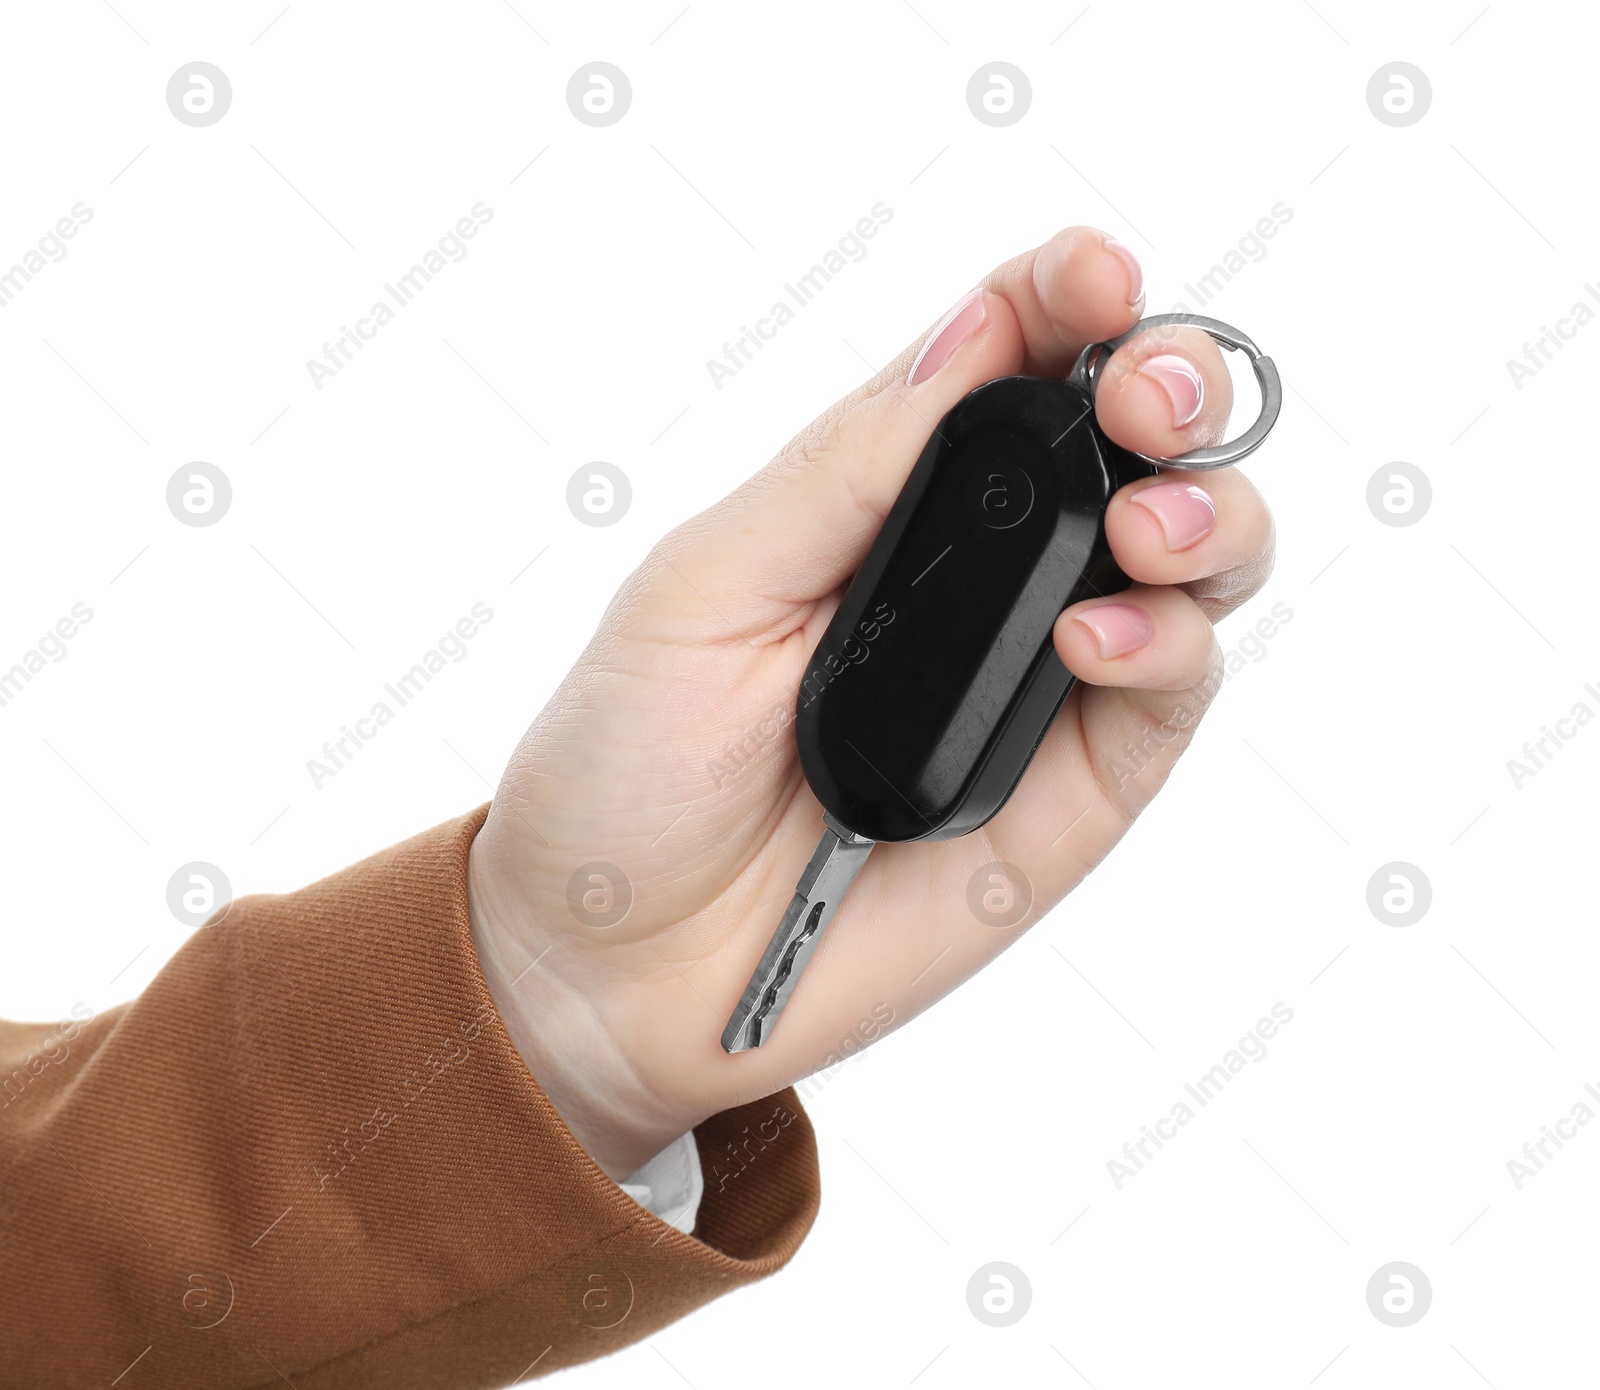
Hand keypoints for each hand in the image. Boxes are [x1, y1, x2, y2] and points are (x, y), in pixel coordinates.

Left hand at [467, 226, 1274, 1180]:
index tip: (1093, 277)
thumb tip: (973, 334)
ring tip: (1146, 525)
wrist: (616, 964)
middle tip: (1144, 390)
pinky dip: (1166, 649)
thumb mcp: (705, 589)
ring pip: (1193, 563)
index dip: (1067, 299)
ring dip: (1205, 513)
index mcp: (885, 501)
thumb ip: (846, 473)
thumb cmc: (628, 766)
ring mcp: (1038, 681)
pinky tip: (1101, 640)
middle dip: (1174, 385)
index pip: (1007, 363)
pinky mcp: (1070, 792)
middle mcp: (983, 577)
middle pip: (1134, 446)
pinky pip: (1167, 699)